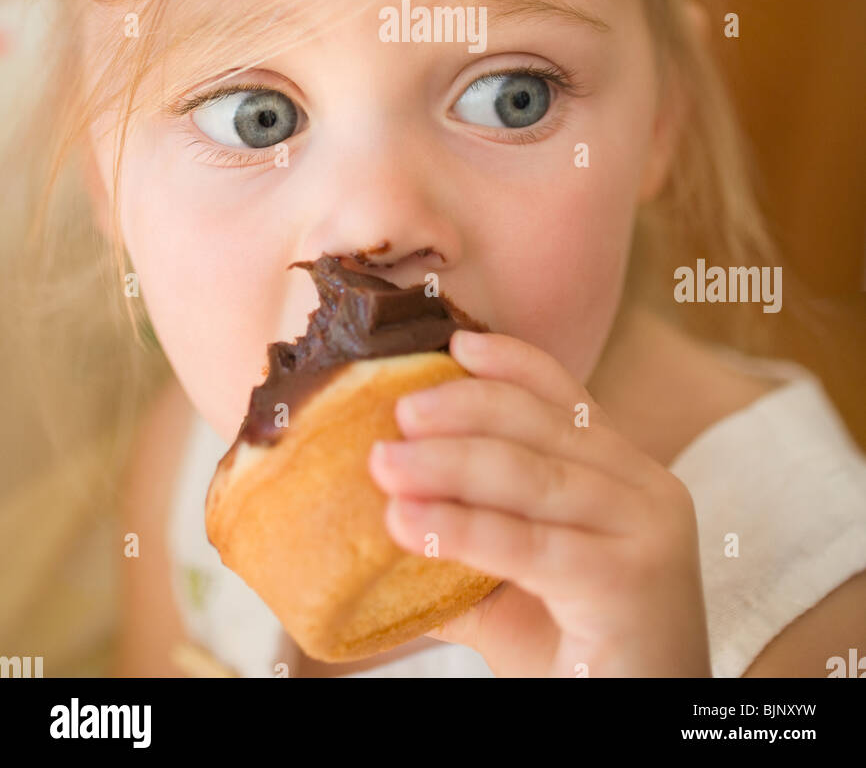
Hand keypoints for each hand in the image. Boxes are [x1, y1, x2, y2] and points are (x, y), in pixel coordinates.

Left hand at [367, 330, 711, 677]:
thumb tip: (381, 506)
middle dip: (463, 410)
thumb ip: (465, 543)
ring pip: (532, 478)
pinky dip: (463, 529)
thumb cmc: (579, 655)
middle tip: (397, 412)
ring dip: (448, 465)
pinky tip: (408, 524)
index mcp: (626, 476)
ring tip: (383, 463)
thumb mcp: (517, 586)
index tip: (454, 344)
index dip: (513, 365)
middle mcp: (647, 489)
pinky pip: (531, 545)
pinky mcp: (632, 582)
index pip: (569, 399)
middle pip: (543, 427)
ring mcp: (648, 531)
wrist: (642, 726)